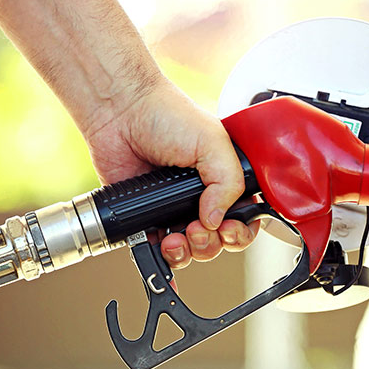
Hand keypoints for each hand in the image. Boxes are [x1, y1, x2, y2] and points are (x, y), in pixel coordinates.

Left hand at [83, 79, 259, 268]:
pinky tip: (161, 242)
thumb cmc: (167, 115)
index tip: (228, 227)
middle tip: (197, 228)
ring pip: (192, 249)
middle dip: (211, 243)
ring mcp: (174, 208)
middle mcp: (203, 196)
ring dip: (189, 251)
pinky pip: (159, 248)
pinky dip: (162, 255)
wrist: (122, 113)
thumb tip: (215, 219)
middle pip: (219, 240)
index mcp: (225, 179)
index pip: (246, 217)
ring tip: (176, 236)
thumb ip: (229, 182)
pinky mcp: (146, 217)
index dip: (240, 230)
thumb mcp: (213, 142)